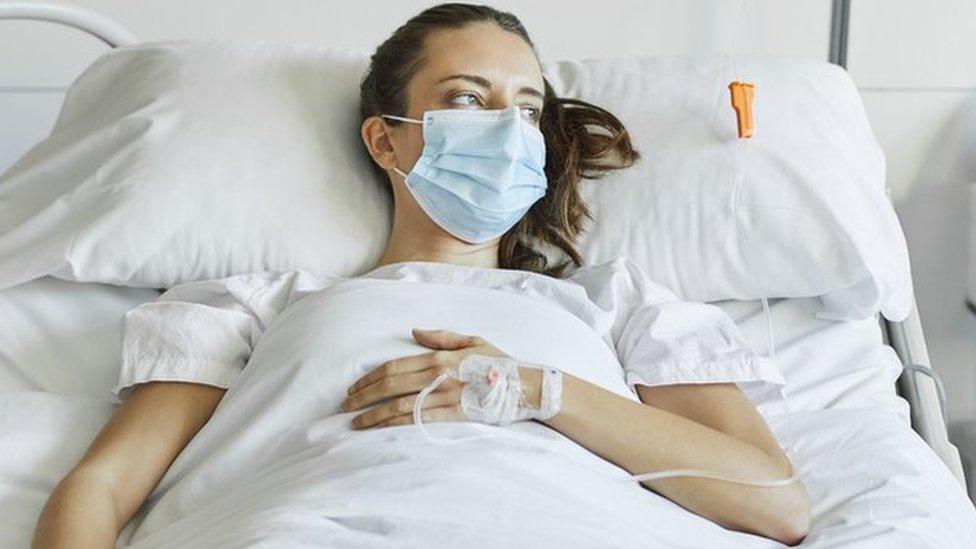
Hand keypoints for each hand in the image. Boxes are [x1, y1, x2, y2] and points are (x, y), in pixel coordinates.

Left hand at [341, 328, 537, 428]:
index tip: (353, 387)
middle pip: (390, 385)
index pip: (394, 366)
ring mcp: (446, 396)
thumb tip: (415, 332)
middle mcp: (439, 375)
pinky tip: (381, 430)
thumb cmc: (501, 362)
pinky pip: (419, 421)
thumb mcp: (472, 340)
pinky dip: (396, 425)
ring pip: (399, 406)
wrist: (527, 386)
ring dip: (373, 415)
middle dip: (363, 396)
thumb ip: (442, 336)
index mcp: (440, 356)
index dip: (370, 377)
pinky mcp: (455, 415)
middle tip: (345, 405)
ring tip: (355, 422)